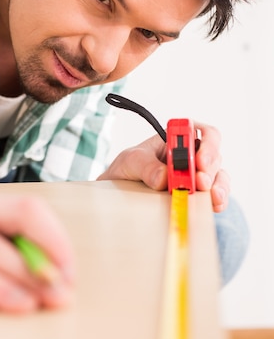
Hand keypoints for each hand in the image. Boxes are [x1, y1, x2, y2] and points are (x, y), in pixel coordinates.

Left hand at [98, 122, 229, 212]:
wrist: (121, 187)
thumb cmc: (129, 166)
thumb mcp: (130, 160)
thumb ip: (145, 166)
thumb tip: (164, 177)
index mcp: (179, 138)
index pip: (205, 133)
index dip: (208, 145)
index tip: (199, 160)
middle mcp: (193, 154)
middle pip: (214, 158)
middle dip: (209, 170)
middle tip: (199, 182)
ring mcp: (198, 175)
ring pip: (219, 177)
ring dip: (217, 186)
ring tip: (211, 196)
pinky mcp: (198, 193)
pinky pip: (215, 196)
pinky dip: (217, 201)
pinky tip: (214, 205)